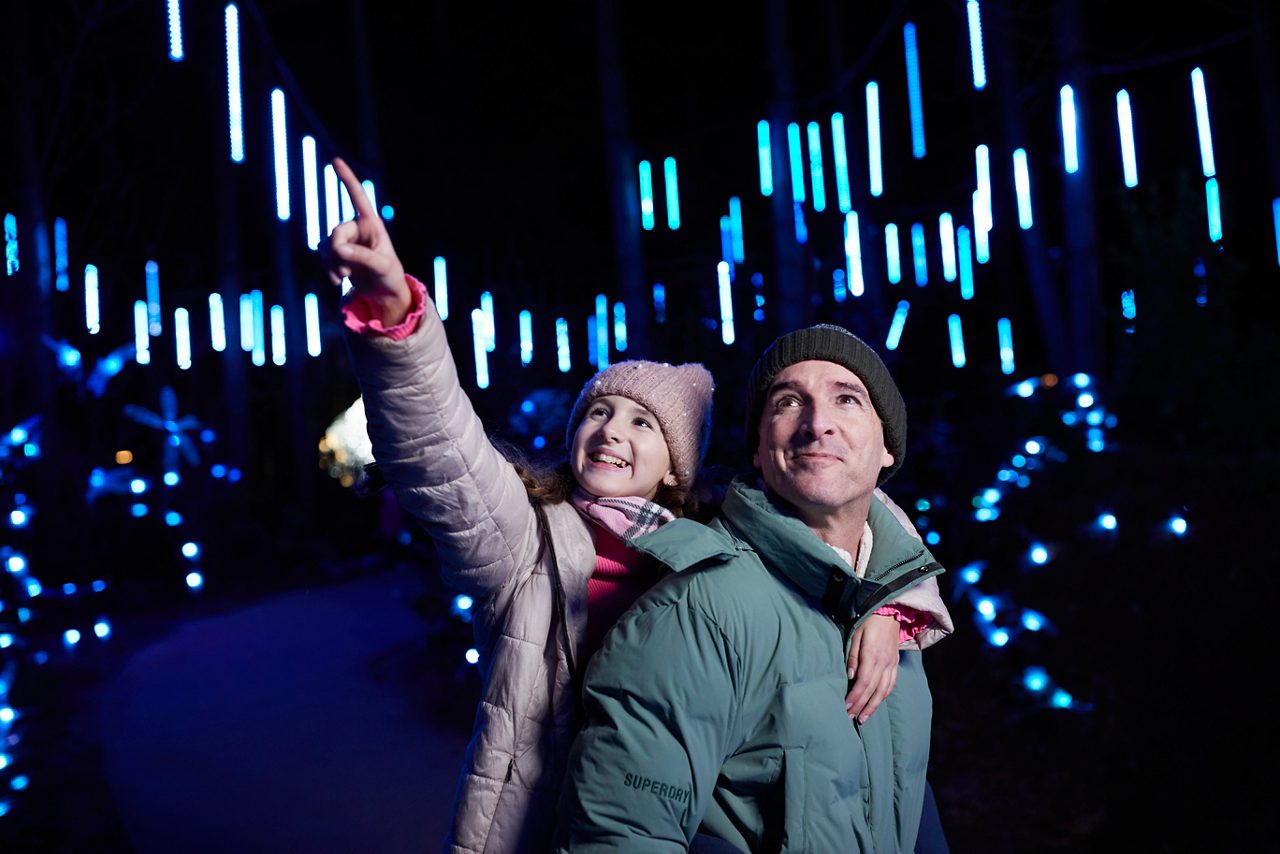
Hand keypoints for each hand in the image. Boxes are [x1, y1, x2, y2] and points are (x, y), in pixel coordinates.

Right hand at [323, 157, 409, 325]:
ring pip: (326, 245)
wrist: (384, 293)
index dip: (347, 179)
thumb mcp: (382, 266)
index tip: (335, 160)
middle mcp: (357, 228)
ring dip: (331, 264)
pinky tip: (337, 281)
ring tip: (344, 277)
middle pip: (336, 232)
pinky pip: (323, 255)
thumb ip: (363, 257)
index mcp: (372, 224)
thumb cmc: (390, 276)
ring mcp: (345, 240)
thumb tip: (339, 250)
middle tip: (347, 271)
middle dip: (337, 253)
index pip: (358, 197)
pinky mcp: (336, 253)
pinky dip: (327, 269)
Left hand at [844, 613, 899, 723]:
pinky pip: (891, 684)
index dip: (855, 697)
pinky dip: (883, 696)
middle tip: (852, 719)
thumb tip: (850, 676)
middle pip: (873, 691)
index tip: (846, 708)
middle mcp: (884, 663)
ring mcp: (892, 664)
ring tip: (864, 718)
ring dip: (874, 706)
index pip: (863, 683)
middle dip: (862, 706)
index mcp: (872, 656)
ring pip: (884, 691)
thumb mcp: (855, 635)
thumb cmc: (868, 623)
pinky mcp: (895, 664)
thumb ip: (853, 657)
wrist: (889, 612)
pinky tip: (876, 703)